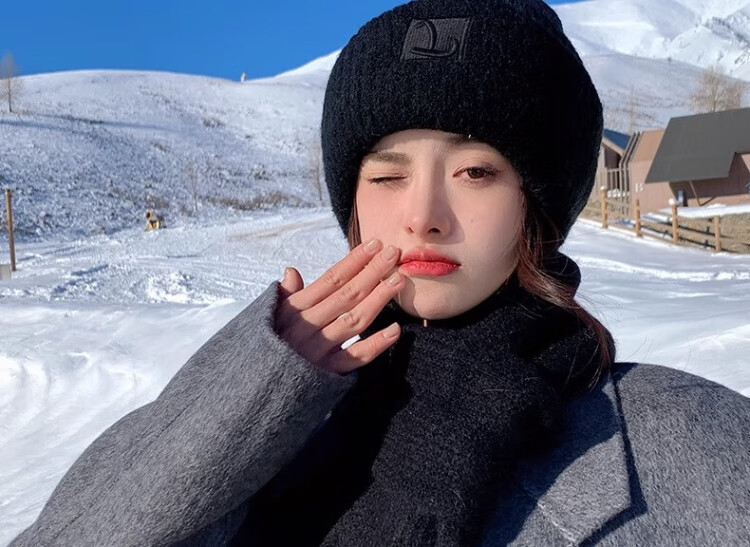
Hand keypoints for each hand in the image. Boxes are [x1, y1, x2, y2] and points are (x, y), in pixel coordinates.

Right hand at [274, 239, 404, 374]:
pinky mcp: (325, 374)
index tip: (375, 244)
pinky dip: (376, 345)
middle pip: (346, 295)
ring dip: (378, 300)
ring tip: (398, 281)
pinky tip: (395, 330)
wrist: (247, 387)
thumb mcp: (267, 316)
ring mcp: (318, 351)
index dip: (354, 260)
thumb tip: (291, 270)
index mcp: (295, 309)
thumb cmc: (261, 346)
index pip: (331, 279)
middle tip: (394, 254)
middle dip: (372, 272)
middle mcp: (307, 327)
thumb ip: (284, 294)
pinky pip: (355, 359)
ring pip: (354, 321)